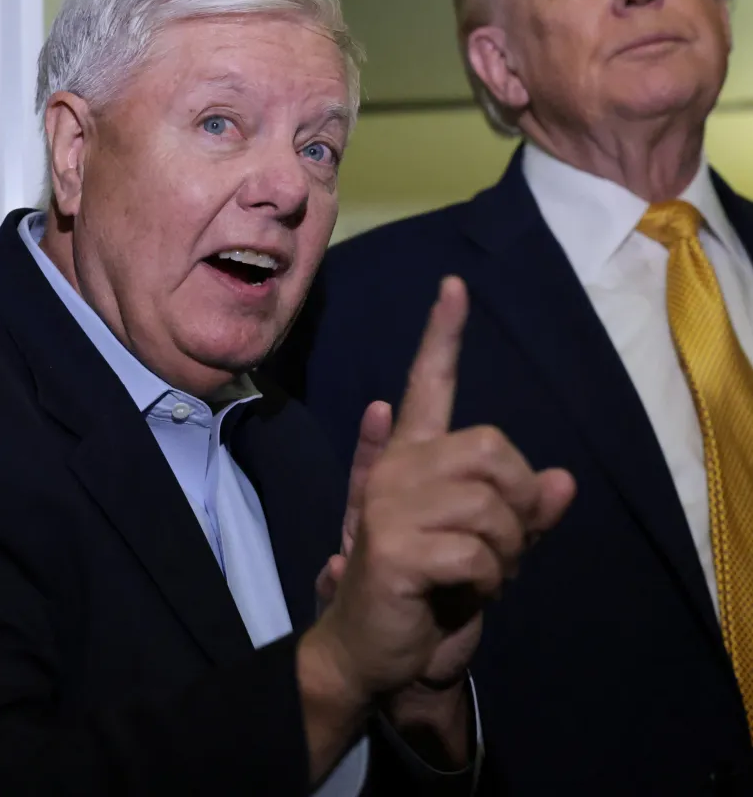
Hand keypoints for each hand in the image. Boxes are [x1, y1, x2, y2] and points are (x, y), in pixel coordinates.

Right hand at [303, 276, 575, 704]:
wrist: (372, 649)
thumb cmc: (428, 590)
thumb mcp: (485, 547)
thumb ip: (521, 511)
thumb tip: (564, 480)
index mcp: (411, 458)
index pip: (428, 385)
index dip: (442, 336)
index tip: (455, 288)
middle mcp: (395, 468)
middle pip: (492, 448)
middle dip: (517, 504)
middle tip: (502, 549)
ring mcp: (387, 504)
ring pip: (490, 503)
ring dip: (506, 551)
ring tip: (484, 574)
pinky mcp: (391, 546)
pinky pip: (476, 550)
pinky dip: (487, 580)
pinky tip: (460, 592)